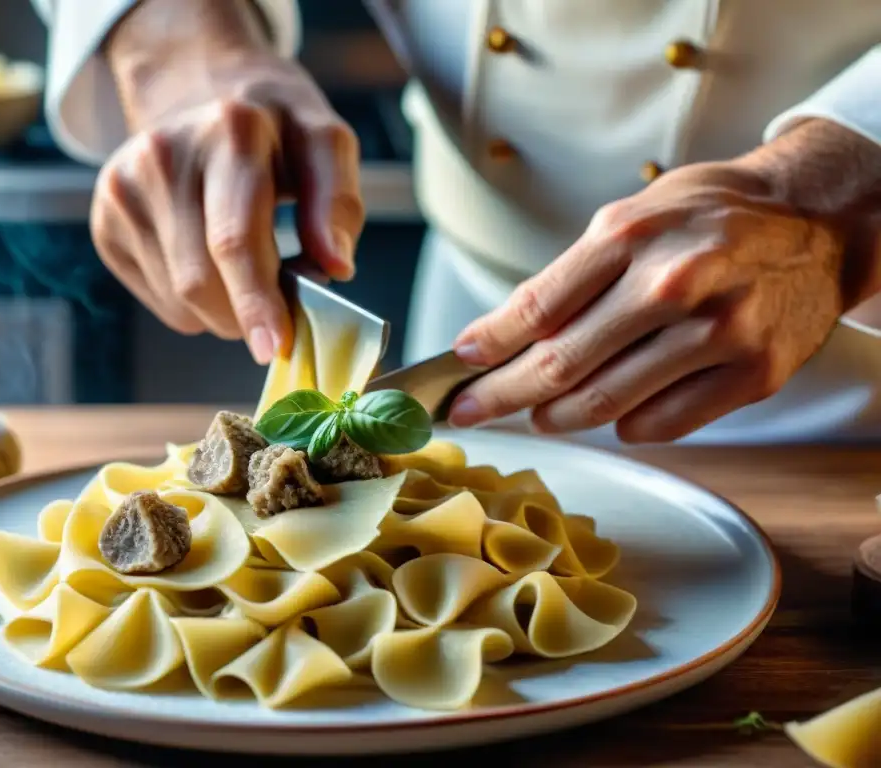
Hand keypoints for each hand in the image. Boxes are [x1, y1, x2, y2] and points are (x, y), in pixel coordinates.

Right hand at [90, 0, 363, 362]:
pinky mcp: (105, 221)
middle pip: (200, 282)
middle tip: (282, 304)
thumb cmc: (275, 128)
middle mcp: (162, 157)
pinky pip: (162, 300)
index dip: (255, 302)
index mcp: (229, 133)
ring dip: (227, 310)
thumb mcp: (325, 144)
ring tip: (248, 267)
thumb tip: (336, 267)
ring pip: (180, 300)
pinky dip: (198, 303)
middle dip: (248, 314)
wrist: (200, 88)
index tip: (274, 348)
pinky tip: (211, 260)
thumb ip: (338, 204)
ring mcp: (123, 189)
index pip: (234, 239)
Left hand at [448, 155, 854, 441]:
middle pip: (561, 364)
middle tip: (470, 411)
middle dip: (501, 395)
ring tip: (538, 414)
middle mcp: (674, 283)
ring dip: (558, 417)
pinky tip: (616, 412)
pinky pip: (663, 424)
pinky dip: (626, 425)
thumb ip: (571, 277)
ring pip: (608, 403)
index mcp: (632, 235)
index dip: (489, 345)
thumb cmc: (709, 217)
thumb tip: (501, 336)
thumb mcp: (633, 218)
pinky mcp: (753, 373)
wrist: (818, 220)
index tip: (458, 365)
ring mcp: (719, 332)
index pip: (538, 307)